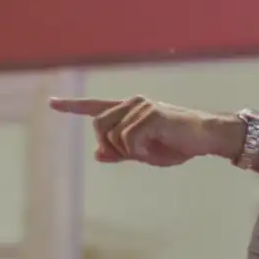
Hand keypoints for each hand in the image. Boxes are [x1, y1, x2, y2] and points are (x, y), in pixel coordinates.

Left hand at [49, 95, 213, 166]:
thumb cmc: (178, 144)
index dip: (72, 106)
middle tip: (133, 155)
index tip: (52, 103)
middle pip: (98, 125)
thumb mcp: (145, 154)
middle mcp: (132, 103)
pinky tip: (156, 149)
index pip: (96, 106)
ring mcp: (140, 107)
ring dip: (129, 151)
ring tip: (152, 150)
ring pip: (113, 135)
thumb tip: (97, 154)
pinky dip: (139, 152)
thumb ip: (121, 153)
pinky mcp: (150, 114)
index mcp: (129, 110)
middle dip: (110, 146)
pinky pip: (129, 140)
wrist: (205, 138)